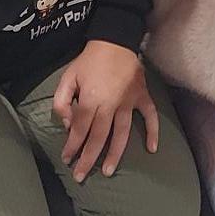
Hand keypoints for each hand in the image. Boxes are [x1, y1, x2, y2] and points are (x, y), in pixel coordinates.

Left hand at [52, 43, 159, 181]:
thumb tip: (68, 125)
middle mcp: (110, 104)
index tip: (67, 160)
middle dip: (89, 158)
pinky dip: (152, 132)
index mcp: (90, 99)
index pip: (80, 129)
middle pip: (99, 137)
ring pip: (122, 133)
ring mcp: (128, 102)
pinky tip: (152, 149)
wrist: (114, 39)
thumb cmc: (88, 60)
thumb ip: (62, 102)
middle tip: (81, 176)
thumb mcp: (67, 76)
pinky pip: (150, 116)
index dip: (72, 146)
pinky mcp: (142, 96)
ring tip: (108, 171)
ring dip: (114, 153)